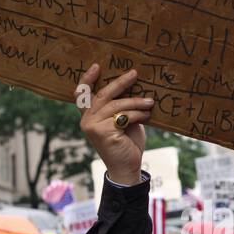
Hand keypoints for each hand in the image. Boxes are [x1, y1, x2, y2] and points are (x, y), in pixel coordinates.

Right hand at [77, 62, 154, 186]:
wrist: (126, 167)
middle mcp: (87, 120)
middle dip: (120, 83)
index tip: (97, 66)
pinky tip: (147, 114)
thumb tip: (134, 86)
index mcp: (88, 116)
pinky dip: (137, 114)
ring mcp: (93, 126)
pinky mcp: (104, 132)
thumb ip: (120, 107)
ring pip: (116, 105)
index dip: (87, 79)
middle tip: (134, 74)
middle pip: (103, 95)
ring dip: (136, 102)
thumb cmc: (126, 143)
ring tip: (150, 102)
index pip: (82, 95)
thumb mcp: (122, 121)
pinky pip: (123, 116)